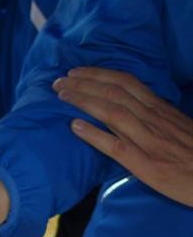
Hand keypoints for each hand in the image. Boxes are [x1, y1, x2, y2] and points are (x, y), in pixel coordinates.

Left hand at [53, 67, 192, 205]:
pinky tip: (74, 127)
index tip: (77, 72)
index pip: (126, 82)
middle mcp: (154, 120)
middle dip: (84, 83)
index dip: (99, 74)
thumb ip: (156, 116)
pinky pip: (116, 146)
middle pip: (115, 92)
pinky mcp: (146, 164)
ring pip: (113, 112)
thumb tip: (130, 107)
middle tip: (58, 81)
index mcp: (161, 110)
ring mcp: (149, 141)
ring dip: (83, 100)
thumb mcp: (178, 127)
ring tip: (61, 95)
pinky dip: (94, 134)